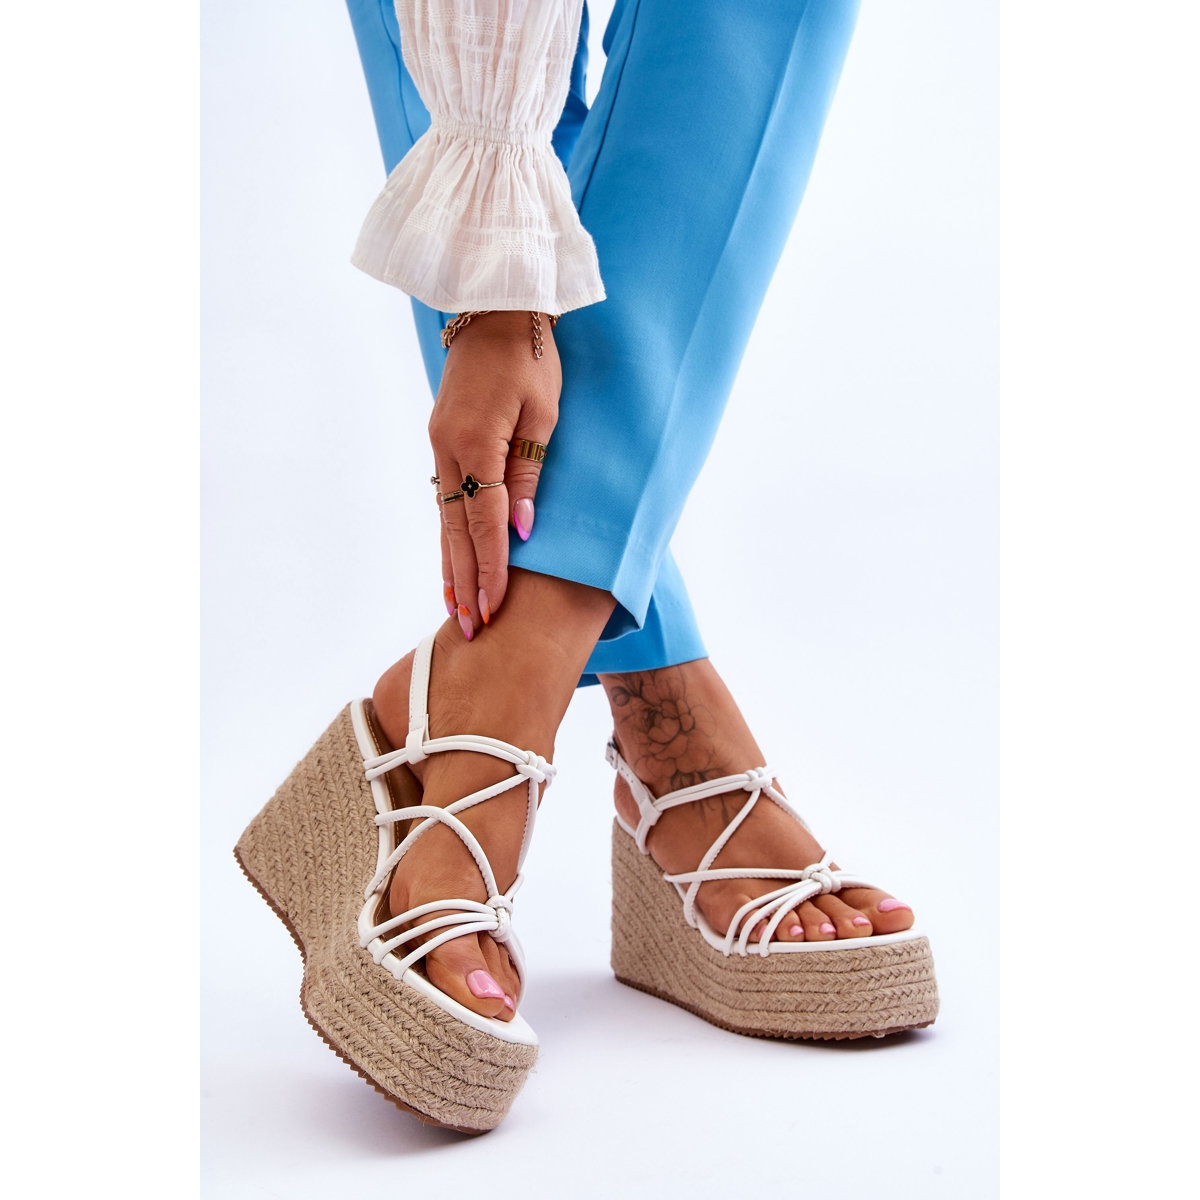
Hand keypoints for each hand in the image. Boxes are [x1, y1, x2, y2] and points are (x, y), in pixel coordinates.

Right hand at [430, 311, 559, 636]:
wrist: (494, 313)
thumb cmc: (531, 359)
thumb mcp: (544, 414)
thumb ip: (531, 474)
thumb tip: (522, 531)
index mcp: (476, 442)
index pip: (485, 522)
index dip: (491, 569)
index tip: (495, 608)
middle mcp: (448, 449)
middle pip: (456, 531)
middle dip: (466, 582)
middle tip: (472, 629)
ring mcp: (439, 446)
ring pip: (444, 521)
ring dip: (452, 567)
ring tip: (457, 610)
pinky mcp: (440, 443)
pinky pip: (444, 502)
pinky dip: (449, 538)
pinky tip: (452, 564)